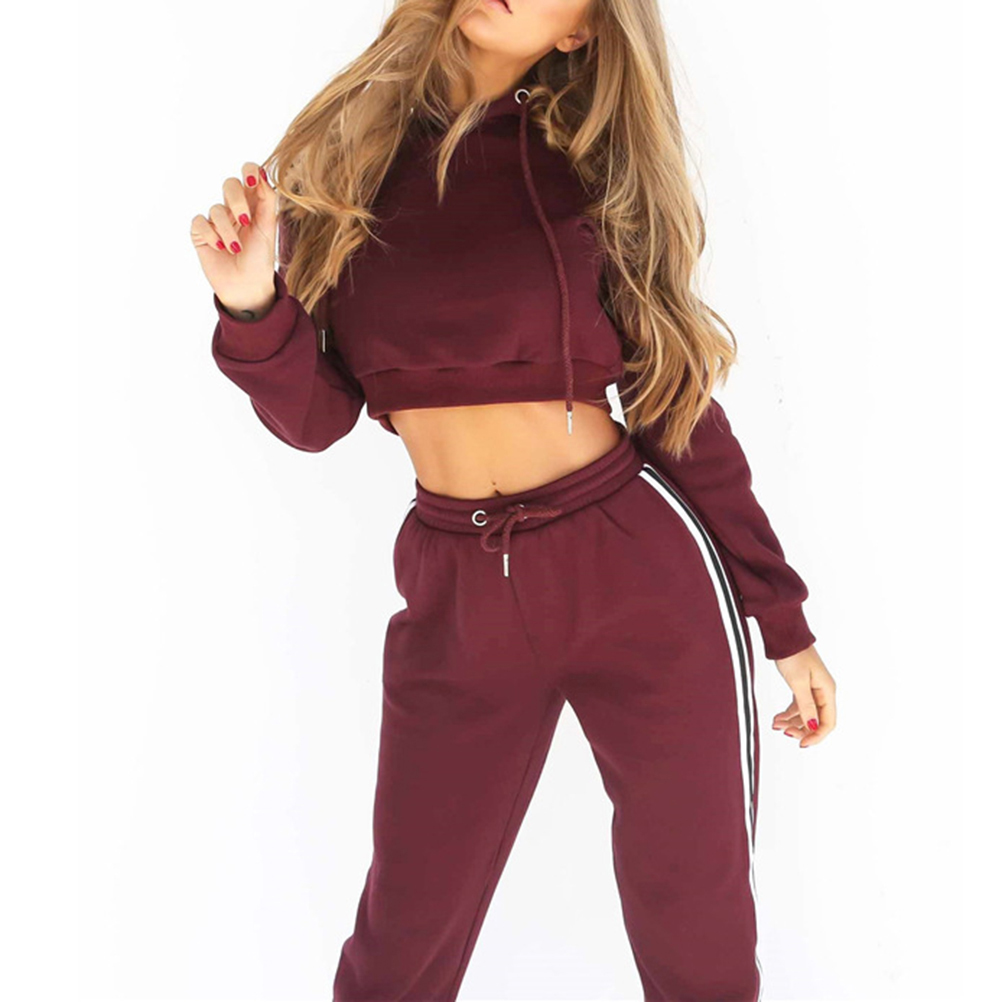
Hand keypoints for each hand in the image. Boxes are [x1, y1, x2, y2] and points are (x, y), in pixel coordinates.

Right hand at [190, 160, 278, 314]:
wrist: (247, 287)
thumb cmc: (260, 259)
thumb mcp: (267, 228)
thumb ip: (267, 200)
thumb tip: (262, 173)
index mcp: (253, 205)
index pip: (249, 176)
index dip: (249, 171)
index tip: (252, 180)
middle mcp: (234, 209)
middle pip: (229, 184)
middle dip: (237, 201)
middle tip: (244, 221)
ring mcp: (216, 220)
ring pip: (216, 209)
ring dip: (227, 230)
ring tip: (235, 249)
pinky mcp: (201, 233)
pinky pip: (200, 222)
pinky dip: (211, 234)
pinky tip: (219, 248)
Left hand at [771, 644, 835, 747]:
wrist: (785, 635)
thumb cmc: (793, 655)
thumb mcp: (798, 682)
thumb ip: (805, 705)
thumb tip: (811, 727)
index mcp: (827, 691)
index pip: (828, 722)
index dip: (816, 736)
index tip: (801, 743)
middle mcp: (823, 692)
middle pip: (817, 720)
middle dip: (801, 730)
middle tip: (784, 732)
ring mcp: (813, 689)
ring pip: (806, 714)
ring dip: (792, 722)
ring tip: (775, 724)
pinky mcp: (803, 686)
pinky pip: (798, 705)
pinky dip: (788, 713)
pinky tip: (777, 718)